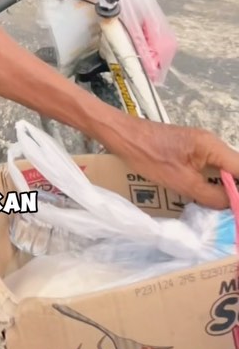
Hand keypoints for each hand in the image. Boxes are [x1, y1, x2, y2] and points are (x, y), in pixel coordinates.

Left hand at [110, 120, 238, 209]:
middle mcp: (211, 143)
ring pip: (222, 170)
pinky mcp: (188, 150)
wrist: (122, 136)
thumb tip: (230, 204)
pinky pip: (208, 168)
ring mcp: (200, 145)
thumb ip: (210, 194)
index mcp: (213, 146)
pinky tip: (206, 198)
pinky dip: (211, 182)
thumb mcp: (182, 181)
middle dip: (234, 191)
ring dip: (224, 188)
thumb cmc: (149, 157)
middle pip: (234, 169)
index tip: (237, 209)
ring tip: (222, 209)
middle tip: (230, 212)